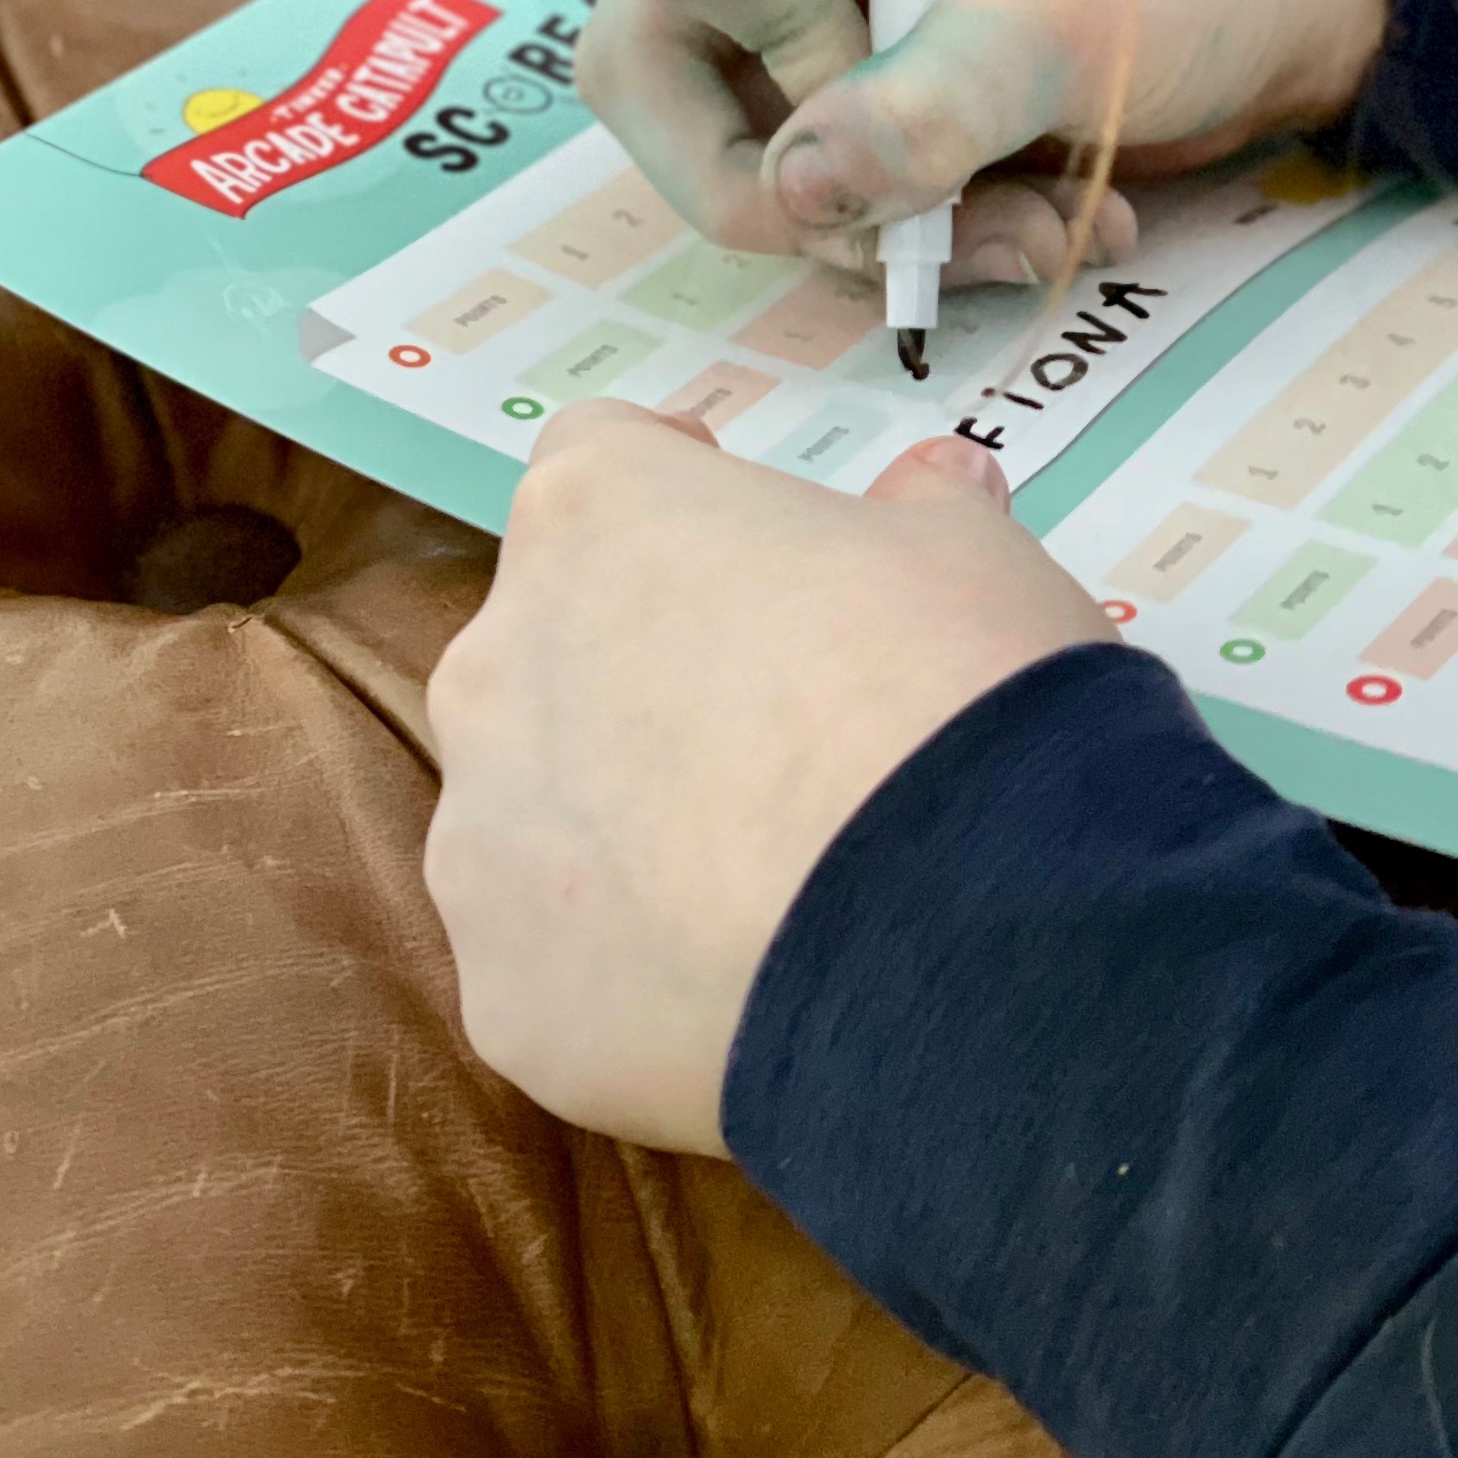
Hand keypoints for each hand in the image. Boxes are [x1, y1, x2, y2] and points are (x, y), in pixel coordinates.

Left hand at [423, 404, 1104, 1151]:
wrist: (958, 932)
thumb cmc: (954, 689)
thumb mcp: (976, 558)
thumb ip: (927, 511)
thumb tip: (935, 485)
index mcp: (596, 519)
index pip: (598, 458)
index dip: (678, 491)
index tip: (749, 538)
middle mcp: (497, 664)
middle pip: (552, 645)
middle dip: (644, 673)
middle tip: (776, 730)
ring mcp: (481, 843)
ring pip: (536, 819)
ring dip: (620, 830)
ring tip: (762, 886)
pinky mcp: (504, 999)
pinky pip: (559, 967)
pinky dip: (632, 974)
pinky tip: (745, 995)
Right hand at [575, 0, 1385, 287]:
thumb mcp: (1076, 24)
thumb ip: (937, 103)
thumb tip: (799, 193)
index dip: (781, 48)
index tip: (913, 83)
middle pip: (652, 61)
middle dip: (785, 185)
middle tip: (916, 239)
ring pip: (728, 146)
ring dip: (867, 228)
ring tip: (1028, 231)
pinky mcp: (840, 69)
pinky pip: (801, 182)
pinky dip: (900, 232)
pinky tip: (1026, 223)